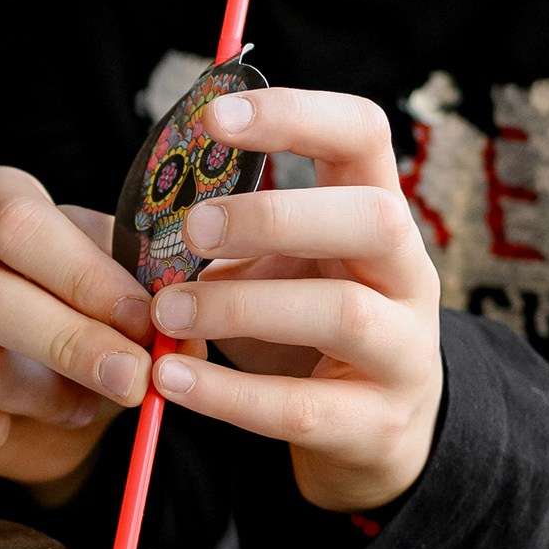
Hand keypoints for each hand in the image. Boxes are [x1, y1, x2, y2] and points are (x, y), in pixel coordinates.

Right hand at [0, 167, 155, 487]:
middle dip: (73, 344)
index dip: (81, 276)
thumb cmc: (68, 313)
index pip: (14, 222)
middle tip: (134, 380)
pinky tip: (17, 423)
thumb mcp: (110, 291)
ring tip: (83, 402)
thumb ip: (146, 304)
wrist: (23, 380)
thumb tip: (186, 338)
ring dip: (44, 395)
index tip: (145, 320)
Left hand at [139, 86, 441, 512]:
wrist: (375, 434)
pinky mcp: (376, 425)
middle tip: (192, 229)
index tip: (214, 117)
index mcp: (379, 214)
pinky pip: (303, 408)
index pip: (363, 134)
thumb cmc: (307, 331)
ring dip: (241, 307)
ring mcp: (405, 351)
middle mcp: (408, 274)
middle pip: (373, 217)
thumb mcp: (279, 268)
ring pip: (343, 313)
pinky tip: (170, 378)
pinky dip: (228, 394)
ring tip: (165, 313)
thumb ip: (228, 237)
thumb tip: (140, 209)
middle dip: (276, 215)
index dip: (296, 113)